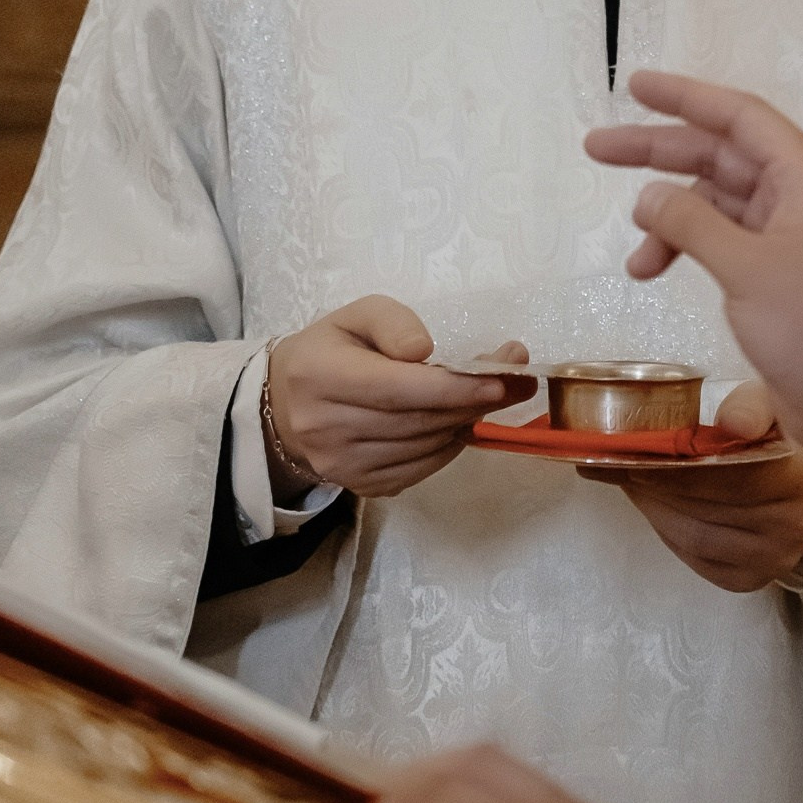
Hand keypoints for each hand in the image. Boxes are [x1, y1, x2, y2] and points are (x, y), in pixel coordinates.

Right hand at [265, 301, 528, 499]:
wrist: (285, 406)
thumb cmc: (331, 351)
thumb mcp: (357, 316)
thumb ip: (393, 322)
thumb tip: (426, 351)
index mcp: (320, 376)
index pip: (398, 388)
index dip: (455, 386)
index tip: (502, 377)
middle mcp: (325, 427)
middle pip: (418, 420)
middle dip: (475, 401)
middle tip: (517, 381)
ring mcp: (342, 465)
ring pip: (424, 446)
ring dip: (465, 421)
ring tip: (486, 395)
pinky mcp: (360, 487)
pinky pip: (420, 468)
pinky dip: (448, 445)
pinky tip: (455, 421)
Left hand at [579, 379, 802, 591]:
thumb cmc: (784, 434)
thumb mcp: (774, 403)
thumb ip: (752, 405)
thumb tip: (731, 420)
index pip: (730, 478)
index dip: (678, 466)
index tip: (635, 448)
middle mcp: (792, 527)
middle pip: (705, 510)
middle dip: (654, 482)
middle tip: (618, 458)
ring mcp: (772, 559)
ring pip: (693, 537)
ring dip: (653, 505)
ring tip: (630, 476)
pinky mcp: (750, 578)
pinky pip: (695, 557)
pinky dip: (666, 529)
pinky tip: (656, 503)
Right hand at [584, 73, 802, 478]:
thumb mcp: (745, 270)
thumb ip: (691, 224)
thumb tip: (648, 196)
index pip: (740, 116)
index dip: (686, 96)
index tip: (634, 86)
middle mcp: (801, 194)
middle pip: (721, 153)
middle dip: (659, 152)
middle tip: (597, 148)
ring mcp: (789, 233)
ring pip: (716, 200)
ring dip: (670, 216)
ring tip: (632, 242)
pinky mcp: (777, 270)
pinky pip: (721, 238)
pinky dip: (685, 247)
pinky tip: (651, 271)